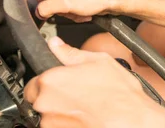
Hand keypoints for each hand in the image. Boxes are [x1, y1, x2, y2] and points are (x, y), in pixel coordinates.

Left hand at [25, 37, 164, 127]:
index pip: (34, 80)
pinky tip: (86, 114)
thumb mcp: (99, 61)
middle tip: (77, 91)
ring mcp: (50, 122)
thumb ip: (71, 53)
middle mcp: (45, 103)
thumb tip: (56, 44)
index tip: (62, 80)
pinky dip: (68, 120)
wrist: (130, 119)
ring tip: (85, 103)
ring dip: (61, 108)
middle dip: (54, 94)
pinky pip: (58, 124)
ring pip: (48, 112)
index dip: (49, 79)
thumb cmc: (118, 93)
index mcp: (52, 80)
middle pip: (39, 97)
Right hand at [37, 0, 118, 21]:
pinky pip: (67, 5)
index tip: (59, 4)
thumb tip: (37, 11)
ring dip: (69, 11)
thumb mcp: (64, 4)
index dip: (47, 2)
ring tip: (79, 9)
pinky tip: (83, 10)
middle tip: (72, 7)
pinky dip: (74, 11)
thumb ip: (44, 8)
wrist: (113, 1)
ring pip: (58, 4)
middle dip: (61, 8)